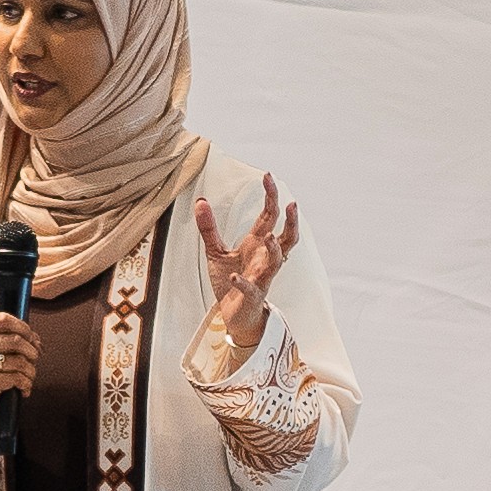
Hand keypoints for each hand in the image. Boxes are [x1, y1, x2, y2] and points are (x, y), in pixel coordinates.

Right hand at [0, 309, 41, 456]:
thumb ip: (10, 338)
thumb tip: (37, 340)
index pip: (4, 320)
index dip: (24, 329)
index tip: (33, 340)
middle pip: (14, 340)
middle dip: (31, 351)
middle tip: (34, 359)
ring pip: (18, 361)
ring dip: (30, 371)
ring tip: (29, 377)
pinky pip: (15, 378)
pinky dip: (25, 384)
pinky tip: (24, 388)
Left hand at [197, 174, 301, 368]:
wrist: (233, 314)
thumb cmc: (230, 281)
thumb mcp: (216, 251)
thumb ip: (209, 228)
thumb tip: (200, 201)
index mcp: (256, 244)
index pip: (269, 216)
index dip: (270, 196)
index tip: (268, 176)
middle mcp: (264, 258)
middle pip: (286, 237)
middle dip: (290, 220)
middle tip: (289, 203)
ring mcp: (261, 277)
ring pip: (277, 261)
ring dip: (274, 249)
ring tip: (267, 235)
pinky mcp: (252, 295)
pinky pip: (251, 287)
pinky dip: (242, 282)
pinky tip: (233, 276)